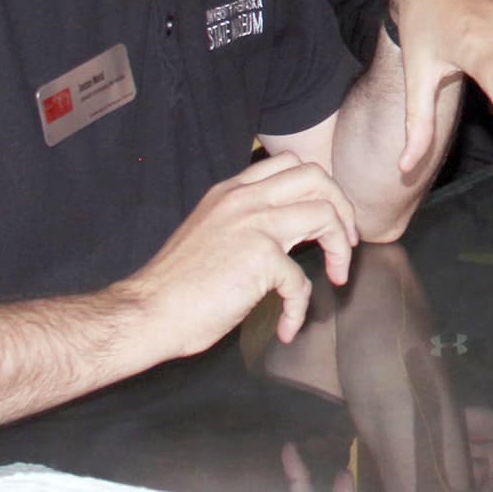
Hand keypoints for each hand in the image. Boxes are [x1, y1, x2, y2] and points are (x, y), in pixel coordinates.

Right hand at [120, 152, 356, 353]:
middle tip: (345, 241)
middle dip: (342, 208)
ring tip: (337, 276)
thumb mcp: (210, 232)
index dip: (320, 188)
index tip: (327, 218)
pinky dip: (300, 309)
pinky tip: (287, 328)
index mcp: (231, 192)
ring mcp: (254, 225)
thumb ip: (243, 222)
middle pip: (317, 178)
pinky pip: (302, 281)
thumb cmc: (175, 285)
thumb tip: (282, 234)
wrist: (147, 311)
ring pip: (325, 215)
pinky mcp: (261, 259)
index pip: (289, 164)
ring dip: (341, 250)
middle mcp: (244, 200)